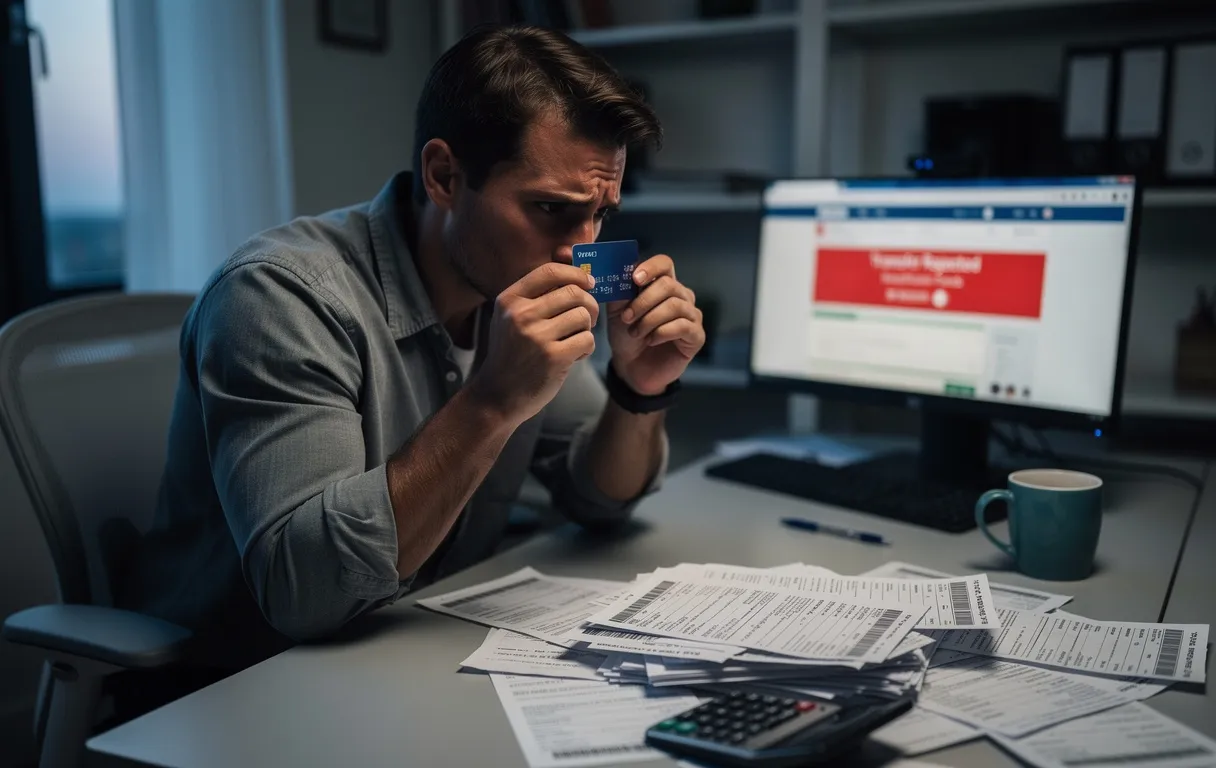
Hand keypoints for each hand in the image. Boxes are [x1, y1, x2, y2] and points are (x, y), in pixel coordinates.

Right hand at [467, 263, 599, 425]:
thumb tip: (576, 271)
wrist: (497, 396)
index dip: (576, 274)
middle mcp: (521, 314)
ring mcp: (537, 336)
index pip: (550, 271)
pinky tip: (573, 356)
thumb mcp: (510, 319)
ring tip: (574, 340)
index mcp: (510, 300)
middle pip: (574, 293)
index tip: (588, 283)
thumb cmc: (511, 354)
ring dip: (586, 329)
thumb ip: (536, 296)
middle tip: (587, 319)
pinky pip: (587, 339)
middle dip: (589, 305)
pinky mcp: (553, 357)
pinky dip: (586, 348)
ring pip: (583, 316)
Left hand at [607, 254, 704, 395]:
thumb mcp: (617, 311)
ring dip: (649, 320)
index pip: (664, 264)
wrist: (632, 368)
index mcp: (663, 285)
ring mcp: (692, 316)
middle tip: (626, 318)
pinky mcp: (697, 336)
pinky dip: (662, 332)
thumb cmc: (627, 336)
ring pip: (674, 306)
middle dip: (643, 301)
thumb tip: (621, 271)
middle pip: (668, 285)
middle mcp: (682, 296)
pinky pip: (682, 326)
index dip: (651, 268)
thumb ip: (620, 290)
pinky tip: (650, 340)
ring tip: (635, 333)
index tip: (635, 280)